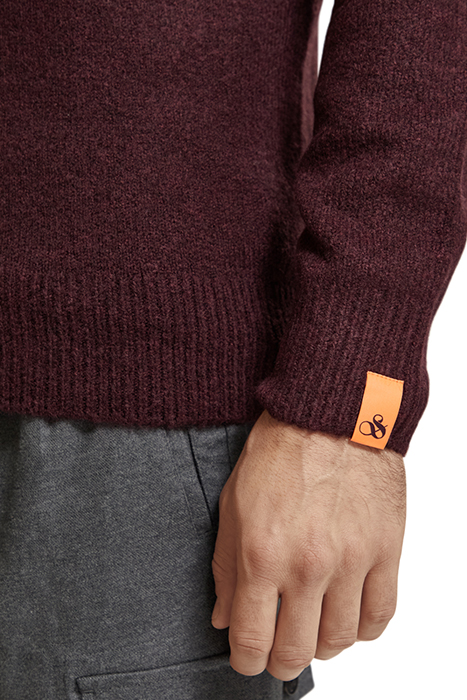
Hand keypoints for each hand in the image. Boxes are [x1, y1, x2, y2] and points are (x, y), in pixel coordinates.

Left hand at [211, 409, 405, 680]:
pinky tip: (347, 616)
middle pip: (295, 651)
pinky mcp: (385, 550)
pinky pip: (379, 615)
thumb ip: (225, 568)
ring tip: (312, 629)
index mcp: (261, 554)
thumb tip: (223, 617)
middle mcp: (307, 565)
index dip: (246, 660)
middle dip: (279, 661)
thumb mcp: (233, 504)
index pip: (251, 639)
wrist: (330, 414)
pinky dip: (362, 629)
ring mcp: (351, 560)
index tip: (247, 657)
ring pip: (339, 640)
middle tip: (277, 650)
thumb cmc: (279, 451)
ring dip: (321, 646)